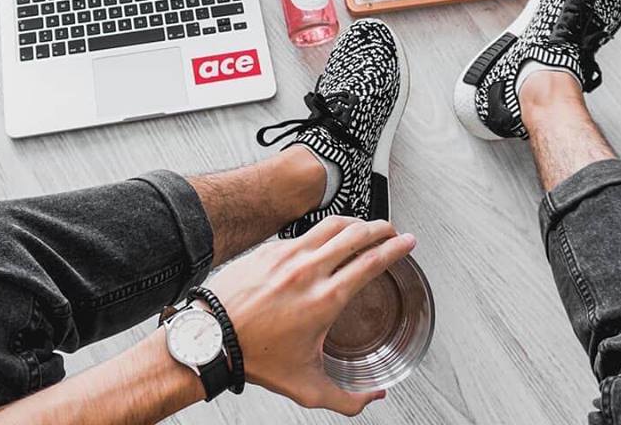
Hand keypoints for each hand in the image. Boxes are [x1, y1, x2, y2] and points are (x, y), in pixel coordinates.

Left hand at [206, 216, 415, 415]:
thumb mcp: (307, 387)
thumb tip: (375, 397)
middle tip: (392, 229)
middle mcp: (310, 270)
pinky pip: (304, 233)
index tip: (408, 242)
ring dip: (354, 222)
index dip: (395, 248)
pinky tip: (326, 239)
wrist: (213, 337)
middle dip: (381, 227)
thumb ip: (348, 399)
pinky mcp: (270, 248)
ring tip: (364, 226)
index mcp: (326, 299)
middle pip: (357, 233)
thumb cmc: (257, 358)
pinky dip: (323, 232)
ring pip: (331, 225)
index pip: (371, 262)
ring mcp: (289, 254)